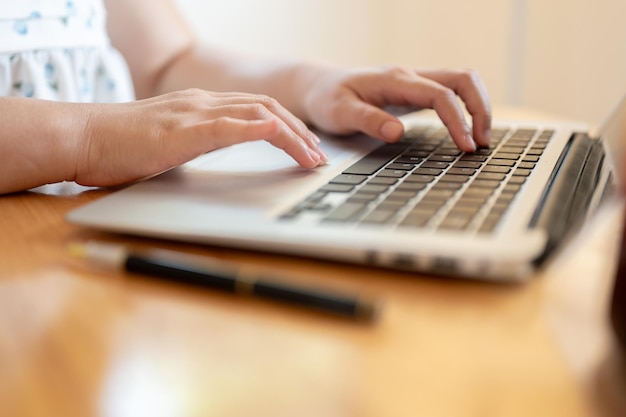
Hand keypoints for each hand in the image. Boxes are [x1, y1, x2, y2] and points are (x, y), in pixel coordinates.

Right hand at [74, 89, 326, 186]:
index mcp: (201, 106)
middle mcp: (204, 102)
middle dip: (300, 131)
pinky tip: (282, 137)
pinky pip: (232, 125)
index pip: (256, 108)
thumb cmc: (119, 145)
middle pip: (267, 106)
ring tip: (313, 156)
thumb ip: (195, 144)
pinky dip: (262, 129)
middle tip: (319, 154)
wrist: (82, 136)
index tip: (306, 147)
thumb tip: (214, 158)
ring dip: (293, 134)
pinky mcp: (185, 130)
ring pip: (259, 113)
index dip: (288, 126)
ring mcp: (195, 113)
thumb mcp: (169, 143)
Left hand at [302, 66, 491, 151]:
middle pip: (463, 79)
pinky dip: (466, 107)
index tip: (466, 147)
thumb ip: (368, 121)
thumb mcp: (339, 113)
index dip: (458, 121)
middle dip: (481, 109)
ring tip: (481, 139)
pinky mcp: (415, 91)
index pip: (440, 95)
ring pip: (461, 82)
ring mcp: (415, 82)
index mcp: (395, 80)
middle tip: (482, 143)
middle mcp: (410, 76)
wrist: (319, 86)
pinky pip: (451, 92)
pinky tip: (466, 130)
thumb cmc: (327, 99)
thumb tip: (397, 133)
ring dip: (478, 106)